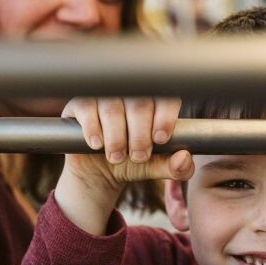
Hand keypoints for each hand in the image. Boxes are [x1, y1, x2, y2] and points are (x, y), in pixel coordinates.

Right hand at [56, 97, 191, 233]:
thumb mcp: (154, 167)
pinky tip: (98, 144)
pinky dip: (93, 128)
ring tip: (117, 156)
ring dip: (117, 136)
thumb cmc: (130, 161)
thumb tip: (184, 160)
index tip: (160, 139)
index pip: (165, 97)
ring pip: (112, 107)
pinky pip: (86, 106)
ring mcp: (103, 94)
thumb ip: (175, 167)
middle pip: (139, 103)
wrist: (98, 172)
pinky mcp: (80, 102)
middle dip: (140, 135)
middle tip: (138, 157)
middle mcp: (129, 92)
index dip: (165, 116)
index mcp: (153, 100)